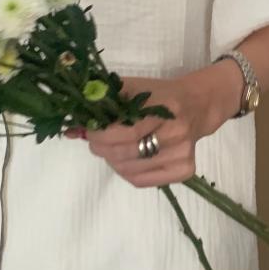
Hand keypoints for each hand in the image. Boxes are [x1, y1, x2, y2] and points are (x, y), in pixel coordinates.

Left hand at [82, 60, 241, 184]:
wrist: (196, 105)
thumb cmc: (159, 95)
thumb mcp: (134, 88)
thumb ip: (103, 102)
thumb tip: (72, 128)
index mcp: (164, 109)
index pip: (127, 131)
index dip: (101, 135)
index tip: (89, 131)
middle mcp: (176, 134)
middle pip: (126, 153)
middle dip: (102, 148)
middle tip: (96, 141)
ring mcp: (182, 156)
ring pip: (130, 170)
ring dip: (112, 160)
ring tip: (112, 148)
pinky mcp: (184, 171)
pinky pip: (142, 181)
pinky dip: (126, 172)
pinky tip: (126, 159)